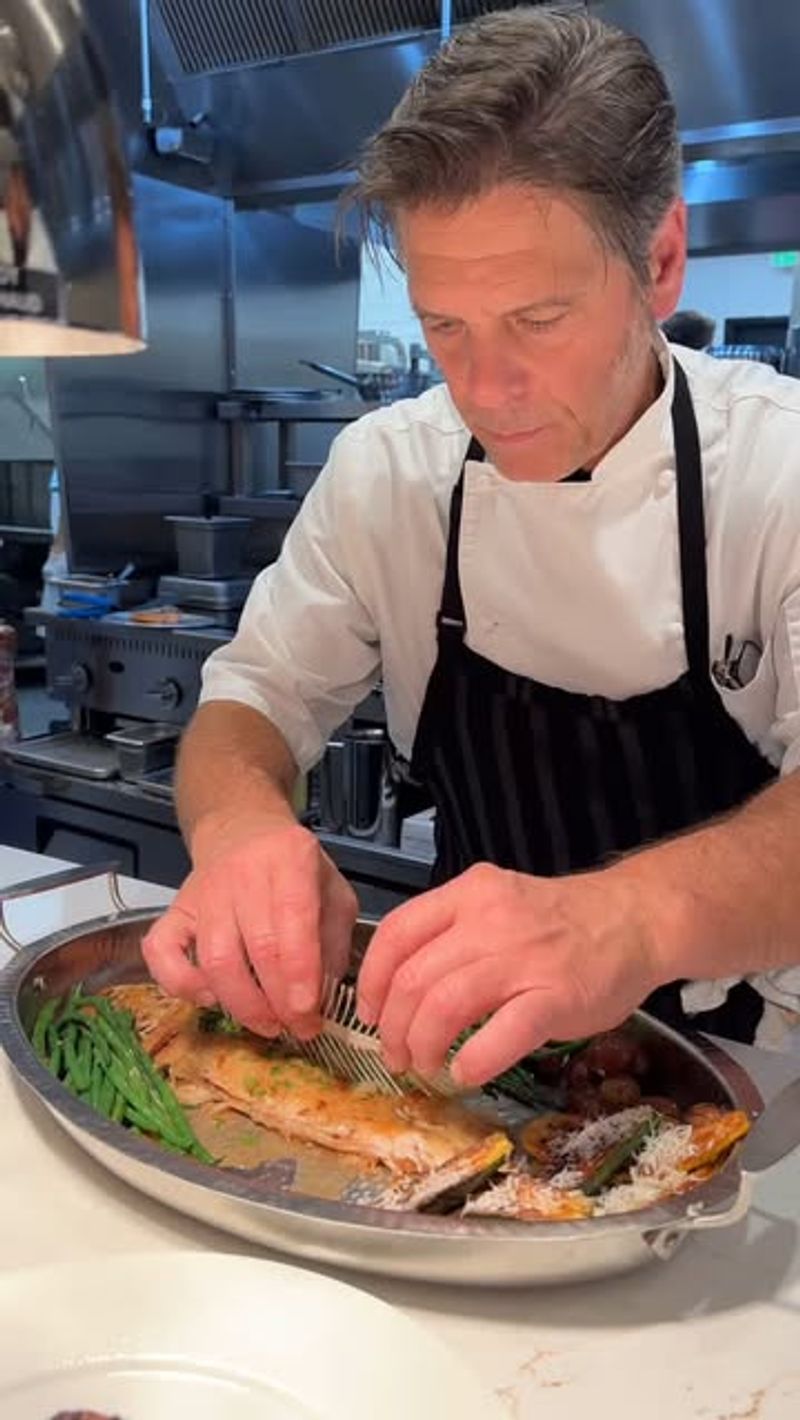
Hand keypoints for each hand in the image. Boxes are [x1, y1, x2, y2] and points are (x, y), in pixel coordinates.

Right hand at [141, 812, 357, 1036]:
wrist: (241, 831)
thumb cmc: (290, 867)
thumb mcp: (332, 890)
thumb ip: (333, 940)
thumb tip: (322, 995)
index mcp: (289, 859)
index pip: (293, 920)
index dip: (300, 974)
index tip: (308, 1013)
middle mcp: (243, 873)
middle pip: (257, 947)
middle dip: (279, 1001)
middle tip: (298, 1028)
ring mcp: (204, 893)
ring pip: (215, 959)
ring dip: (242, 1004)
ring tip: (267, 1023)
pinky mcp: (174, 910)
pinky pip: (162, 952)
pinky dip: (180, 984)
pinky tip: (210, 998)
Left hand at [356, 862, 663, 1086]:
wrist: (635, 919)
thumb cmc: (562, 921)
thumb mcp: (497, 903)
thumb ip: (452, 933)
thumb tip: (399, 987)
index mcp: (469, 894)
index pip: (397, 934)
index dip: (372, 982)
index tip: (371, 1013)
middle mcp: (490, 920)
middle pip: (414, 979)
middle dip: (394, 1028)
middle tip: (397, 1055)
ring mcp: (524, 958)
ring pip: (445, 1005)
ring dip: (423, 1046)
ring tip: (425, 1066)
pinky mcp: (556, 996)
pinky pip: (501, 1034)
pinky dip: (473, 1062)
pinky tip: (465, 1073)